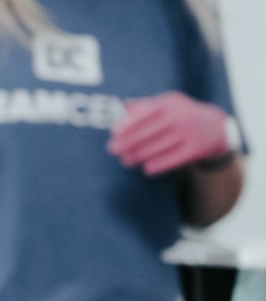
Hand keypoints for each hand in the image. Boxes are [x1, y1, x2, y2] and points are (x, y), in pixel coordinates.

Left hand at [108, 92, 231, 175]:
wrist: (215, 127)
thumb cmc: (180, 114)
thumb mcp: (167, 104)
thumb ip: (145, 105)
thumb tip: (123, 107)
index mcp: (170, 103)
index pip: (146, 112)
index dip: (129, 123)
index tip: (114, 133)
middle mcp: (181, 116)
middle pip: (148, 132)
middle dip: (128, 142)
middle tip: (113, 150)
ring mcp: (189, 133)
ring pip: (156, 148)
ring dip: (137, 156)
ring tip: (125, 161)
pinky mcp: (196, 149)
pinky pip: (171, 160)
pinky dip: (156, 165)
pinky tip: (146, 168)